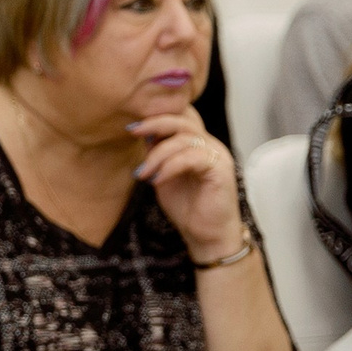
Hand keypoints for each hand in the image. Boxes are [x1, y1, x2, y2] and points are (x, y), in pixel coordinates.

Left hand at [128, 109, 243, 261]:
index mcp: (196, 143)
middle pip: (183, 120)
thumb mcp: (163, 175)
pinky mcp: (220, 170)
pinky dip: (171, 166)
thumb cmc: (187, 206)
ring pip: (185, 138)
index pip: (182, 116)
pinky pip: (193, 158)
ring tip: (143, 173)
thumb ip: (156, 154)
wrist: (206, 234)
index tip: (131, 127)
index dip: (158, 116)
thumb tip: (141, 133)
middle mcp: (209, 145)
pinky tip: (157, 180)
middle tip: (132, 132)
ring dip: (157, 154)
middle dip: (154, 123)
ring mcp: (217, 155)